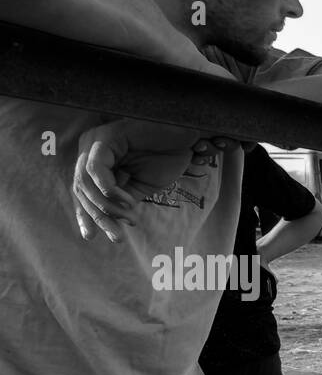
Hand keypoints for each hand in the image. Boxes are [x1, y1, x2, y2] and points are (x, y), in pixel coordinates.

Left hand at [72, 119, 231, 243]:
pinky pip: (96, 170)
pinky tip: (128, 202)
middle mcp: (89, 148)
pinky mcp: (105, 138)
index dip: (84, 215)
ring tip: (129, 218)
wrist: (187, 137)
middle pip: (81, 188)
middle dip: (97, 216)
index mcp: (96, 160)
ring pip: (85, 182)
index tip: (90, 237)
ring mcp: (95, 141)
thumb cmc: (167, 157)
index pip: (82, 191)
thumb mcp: (142, 186)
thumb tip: (109, 220)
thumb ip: (122, 199)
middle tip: (117, 237)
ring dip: (107, 206)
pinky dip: (111, 190)